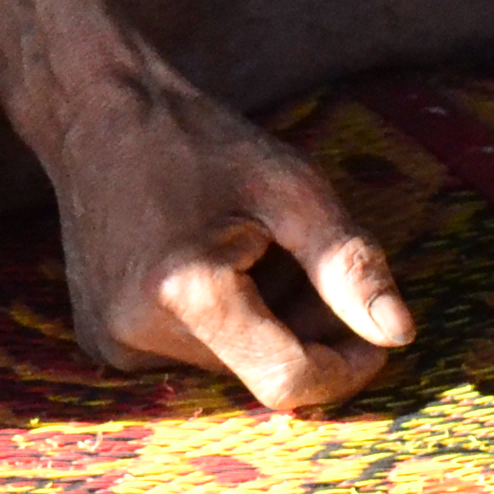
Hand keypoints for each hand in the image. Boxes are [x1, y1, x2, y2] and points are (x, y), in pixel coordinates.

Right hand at [39, 56, 412, 410]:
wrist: (92, 112)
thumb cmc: (198, 140)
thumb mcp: (288, 187)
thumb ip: (346, 263)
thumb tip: (400, 334)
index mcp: (186, 293)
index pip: (289, 381)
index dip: (346, 367)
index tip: (375, 334)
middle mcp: (138, 333)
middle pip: (259, 373)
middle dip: (305, 335)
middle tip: (309, 266)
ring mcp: (112, 343)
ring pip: (228, 368)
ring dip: (264, 327)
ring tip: (255, 253)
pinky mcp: (104, 341)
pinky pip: (190, 355)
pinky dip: (223, 325)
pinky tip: (213, 264)